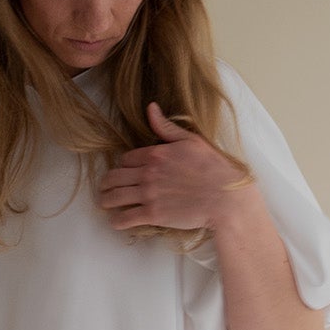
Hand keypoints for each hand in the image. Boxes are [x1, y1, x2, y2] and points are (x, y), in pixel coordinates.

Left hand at [97, 101, 247, 233]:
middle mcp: (148, 173)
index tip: (125, 172)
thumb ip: (167, 127)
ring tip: (104, 203)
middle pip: (115, 177)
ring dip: (106, 200)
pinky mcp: (153, 215)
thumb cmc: (213, 168)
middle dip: (107, 183)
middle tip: (105, 188)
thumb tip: (150, 108)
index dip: (123, 166)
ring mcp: (149, 194)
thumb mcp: (191, 140)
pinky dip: (117, 220)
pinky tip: (116, 221)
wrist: (225, 197)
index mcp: (156, 153)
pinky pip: (126, 218)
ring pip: (115, 197)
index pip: (126, 159)